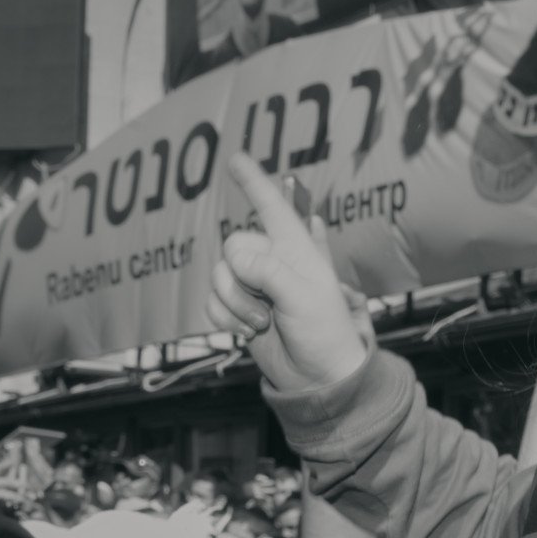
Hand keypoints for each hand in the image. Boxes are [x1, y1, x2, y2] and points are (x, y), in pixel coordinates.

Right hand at [207, 154, 370, 390]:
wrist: (317, 377)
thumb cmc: (324, 334)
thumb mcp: (305, 296)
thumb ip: (269, 271)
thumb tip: (235, 257)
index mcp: (296, 249)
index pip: (274, 207)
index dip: (255, 183)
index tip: (236, 160)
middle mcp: (272, 261)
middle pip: (232, 246)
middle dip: (241, 278)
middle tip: (268, 306)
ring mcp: (253, 286)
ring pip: (218, 277)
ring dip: (235, 305)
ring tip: (263, 324)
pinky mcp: (237, 309)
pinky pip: (211, 302)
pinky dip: (225, 319)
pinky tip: (248, 332)